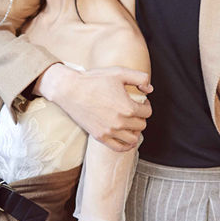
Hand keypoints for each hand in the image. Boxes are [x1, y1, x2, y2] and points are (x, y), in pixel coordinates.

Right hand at [36, 63, 152, 151]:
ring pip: (133, 138)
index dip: (146, 105)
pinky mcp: (100, 137)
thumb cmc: (93, 80)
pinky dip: (126, 145)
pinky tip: (125, 137)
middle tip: (134, 111)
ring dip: (134, 131)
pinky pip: (119, 147)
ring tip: (130, 123)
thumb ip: (139, 77)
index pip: (147, 112)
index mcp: (128, 107)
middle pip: (141, 125)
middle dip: (140, 117)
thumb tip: (149, 89)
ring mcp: (109, 131)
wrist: (70, 90)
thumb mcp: (119, 72)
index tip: (140, 102)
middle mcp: (120, 122)